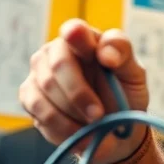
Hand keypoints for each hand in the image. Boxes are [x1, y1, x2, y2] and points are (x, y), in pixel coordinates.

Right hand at [19, 18, 149, 163]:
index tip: (95, 55)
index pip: (74, 30)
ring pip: (44, 91)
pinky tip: (78, 132)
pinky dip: (60, 126)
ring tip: (92, 127)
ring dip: (71, 114)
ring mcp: (39, 74)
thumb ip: (123, 55)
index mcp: (84, 39)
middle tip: (98, 115)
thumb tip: (105, 53)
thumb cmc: (124, 95)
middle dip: (79, 94)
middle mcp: (55, 51)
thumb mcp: (134, 74)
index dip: (78, 38)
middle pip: (57, 66)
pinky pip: (38, 111)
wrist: (114, 130)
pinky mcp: (30, 97)